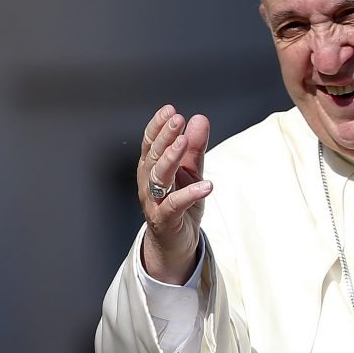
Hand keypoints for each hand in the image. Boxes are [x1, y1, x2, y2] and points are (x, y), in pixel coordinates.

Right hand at [138, 104, 212, 283]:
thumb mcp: (191, 172)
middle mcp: (148, 183)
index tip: (170, 110)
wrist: (177, 242)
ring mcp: (154, 202)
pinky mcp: (165, 219)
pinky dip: (190, 194)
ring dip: (171, 158)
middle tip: (177, 119)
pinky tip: (206, 185)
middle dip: (165, 136)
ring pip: (158, 177)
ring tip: (185, 143)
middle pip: (153, 156)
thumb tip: (199, 119)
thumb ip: (195, 147)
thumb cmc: (181, 204)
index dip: (158, 126)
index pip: (150, 142)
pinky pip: (175, 204)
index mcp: (151, 168)